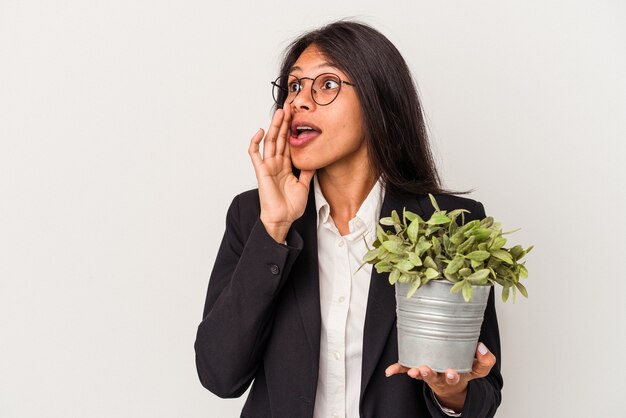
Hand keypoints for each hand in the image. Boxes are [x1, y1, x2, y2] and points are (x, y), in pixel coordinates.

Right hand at [248, 107, 314, 242]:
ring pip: (270, 141)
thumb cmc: (291, 206)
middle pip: (279, 137)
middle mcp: (276, 163)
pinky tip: (260, 131)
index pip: (288, 142)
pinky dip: (256, 142)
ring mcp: (268, 166)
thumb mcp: (304, 185)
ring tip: (279, 112)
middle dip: (283, 121)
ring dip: (274, 126)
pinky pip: (255, 154)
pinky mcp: (261, 171)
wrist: (282, 219)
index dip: (291, 129)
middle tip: (288, 106)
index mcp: (286, 165)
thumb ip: (308, 171)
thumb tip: (315, 159)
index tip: (296, 115)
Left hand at [384, 342, 495, 411]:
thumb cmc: (463, 370)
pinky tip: (389, 371)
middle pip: (433, 377)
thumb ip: (485, 360)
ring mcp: (427, 374)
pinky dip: (397, 370)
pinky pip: (405, 370)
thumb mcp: (479, 369)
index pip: (454, 377)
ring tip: (412, 371)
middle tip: (426, 369)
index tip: (451, 372)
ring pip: (420, 374)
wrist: (452, 384)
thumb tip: (481, 347)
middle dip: (429, 374)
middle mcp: (439, 377)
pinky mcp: (417, 370)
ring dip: (415, 372)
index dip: (452, 375)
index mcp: (454, 376)